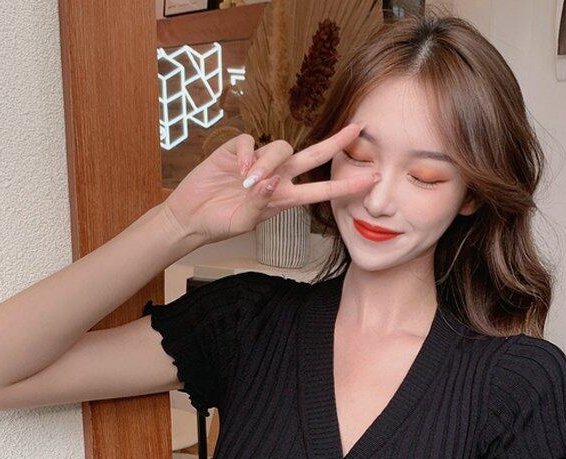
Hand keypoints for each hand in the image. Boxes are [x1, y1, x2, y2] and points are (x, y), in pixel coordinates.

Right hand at [162, 123, 378, 244]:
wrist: (192, 216)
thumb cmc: (221, 222)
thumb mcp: (245, 221)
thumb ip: (260, 202)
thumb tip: (270, 181)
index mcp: (285, 197)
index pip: (322, 189)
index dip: (347, 184)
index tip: (373, 179)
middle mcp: (277, 176)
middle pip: (312, 155)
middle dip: (336, 142)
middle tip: (359, 128)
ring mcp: (257, 161)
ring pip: (279, 148)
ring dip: (267, 164)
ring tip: (249, 183)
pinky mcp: (236, 150)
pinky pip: (249, 142)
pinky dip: (246, 155)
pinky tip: (238, 172)